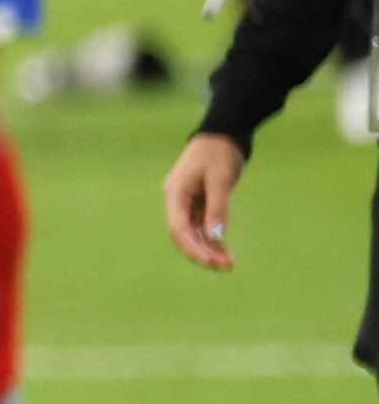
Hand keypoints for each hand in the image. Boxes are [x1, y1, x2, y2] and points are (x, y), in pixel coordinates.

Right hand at [163, 131, 244, 270]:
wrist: (224, 136)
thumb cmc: (219, 154)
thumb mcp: (220, 180)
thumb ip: (217, 209)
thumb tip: (215, 238)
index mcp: (175, 193)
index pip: (178, 227)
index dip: (192, 246)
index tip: (208, 261)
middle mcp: (178, 201)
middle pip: (185, 234)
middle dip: (203, 252)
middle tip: (224, 267)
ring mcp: (189, 204)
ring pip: (196, 233)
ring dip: (210, 249)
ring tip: (228, 265)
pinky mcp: (201, 205)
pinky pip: (204, 227)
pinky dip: (215, 240)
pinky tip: (225, 253)